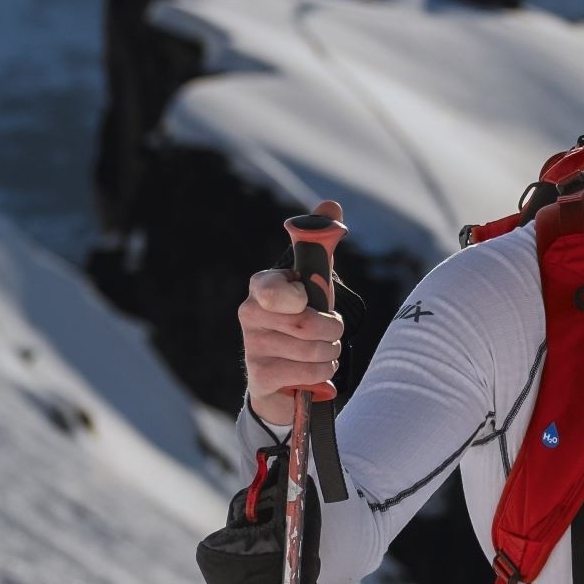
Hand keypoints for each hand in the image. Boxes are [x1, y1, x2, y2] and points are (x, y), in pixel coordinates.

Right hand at [240, 200, 345, 425]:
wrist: (284, 376)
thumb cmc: (303, 322)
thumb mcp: (315, 284)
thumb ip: (322, 246)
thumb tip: (330, 205)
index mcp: (263, 287)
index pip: (272, 287)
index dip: (294, 295)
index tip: (305, 300)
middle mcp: (250, 315)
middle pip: (306, 324)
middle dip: (332, 330)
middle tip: (333, 332)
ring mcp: (252, 348)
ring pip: (312, 350)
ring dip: (330, 352)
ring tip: (324, 350)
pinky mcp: (260, 378)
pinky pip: (309, 373)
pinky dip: (323, 373)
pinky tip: (316, 370)